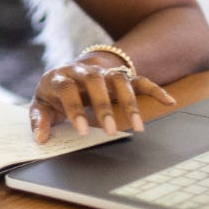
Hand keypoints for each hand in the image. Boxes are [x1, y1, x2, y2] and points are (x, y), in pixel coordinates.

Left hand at [28, 60, 174, 143]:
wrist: (68, 71)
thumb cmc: (53, 94)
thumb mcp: (41, 105)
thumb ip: (40, 120)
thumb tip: (41, 138)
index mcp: (59, 77)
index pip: (67, 88)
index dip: (75, 107)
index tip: (83, 129)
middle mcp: (82, 70)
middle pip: (95, 80)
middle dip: (104, 105)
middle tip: (111, 130)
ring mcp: (102, 72)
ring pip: (119, 79)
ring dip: (129, 101)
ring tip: (137, 126)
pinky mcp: (119, 75)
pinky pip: (139, 79)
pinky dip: (154, 89)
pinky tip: (168, 101)